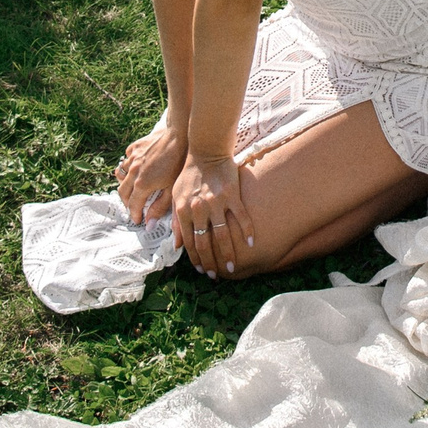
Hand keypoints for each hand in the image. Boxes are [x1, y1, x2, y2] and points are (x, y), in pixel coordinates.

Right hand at [116, 122, 187, 224]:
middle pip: (122, 192)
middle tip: (134, 207)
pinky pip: (126, 160)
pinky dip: (129, 166)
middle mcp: (133, 171)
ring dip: (125, 184)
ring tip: (133, 188)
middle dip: (127, 202)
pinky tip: (137, 168)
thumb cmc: (178, 164)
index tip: (138, 220)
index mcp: (142, 184)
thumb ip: (159, 208)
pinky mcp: (134, 147)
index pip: (133, 205)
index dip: (135, 215)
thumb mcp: (172, 189)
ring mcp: (132, 158)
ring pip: (121, 175)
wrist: (179, 136)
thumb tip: (149, 224)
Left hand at [171, 153, 255, 278]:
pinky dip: (246, 231)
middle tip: (216, 275)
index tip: (202, 270)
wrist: (206, 151)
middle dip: (211, 262)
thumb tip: (176, 245)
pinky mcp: (232, 195)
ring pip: (222, 235)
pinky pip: (241, 217)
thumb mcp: (176, 197)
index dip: (195, 258)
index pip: (189, 242)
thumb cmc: (189, 175)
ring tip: (232, 267)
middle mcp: (198, 209)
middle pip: (205, 243)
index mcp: (183, 210)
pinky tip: (250, 243)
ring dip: (228, 254)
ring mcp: (216, 202)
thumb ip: (176, 221)